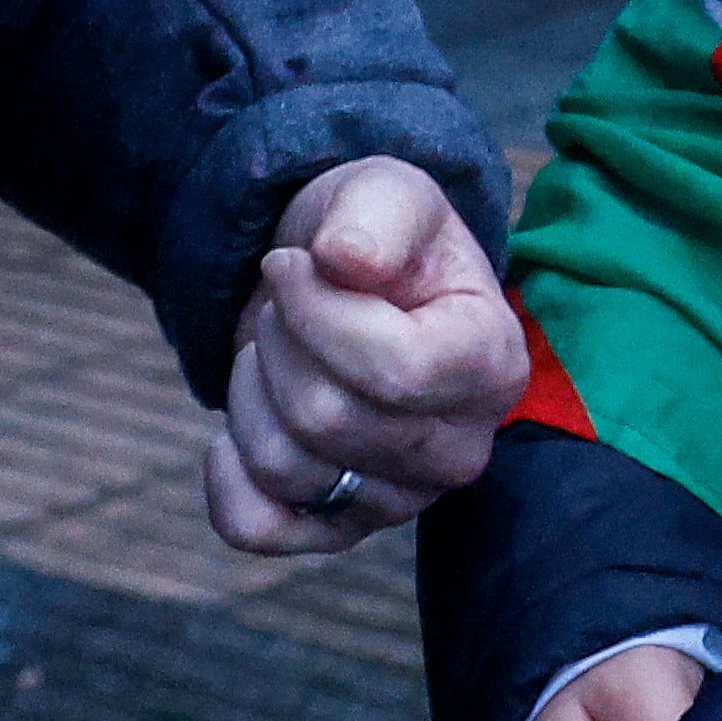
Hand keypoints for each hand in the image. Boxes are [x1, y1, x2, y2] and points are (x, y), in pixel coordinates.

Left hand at [211, 154, 518, 557]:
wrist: (344, 282)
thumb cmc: (377, 238)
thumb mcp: (386, 192)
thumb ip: (375, 213)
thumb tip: (346, 259)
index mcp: (493, 363)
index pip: (396, 369)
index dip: (317, 311)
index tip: (290, 264)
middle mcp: (460, 448)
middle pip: (326, 417)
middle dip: (281, 342)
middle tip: (289, 304)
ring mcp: (402, 498)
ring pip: (284, 464)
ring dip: (252, 388)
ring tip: (281, 349)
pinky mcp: (342, 528)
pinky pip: (258, 526)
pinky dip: (228, 472)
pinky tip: (241, 423)